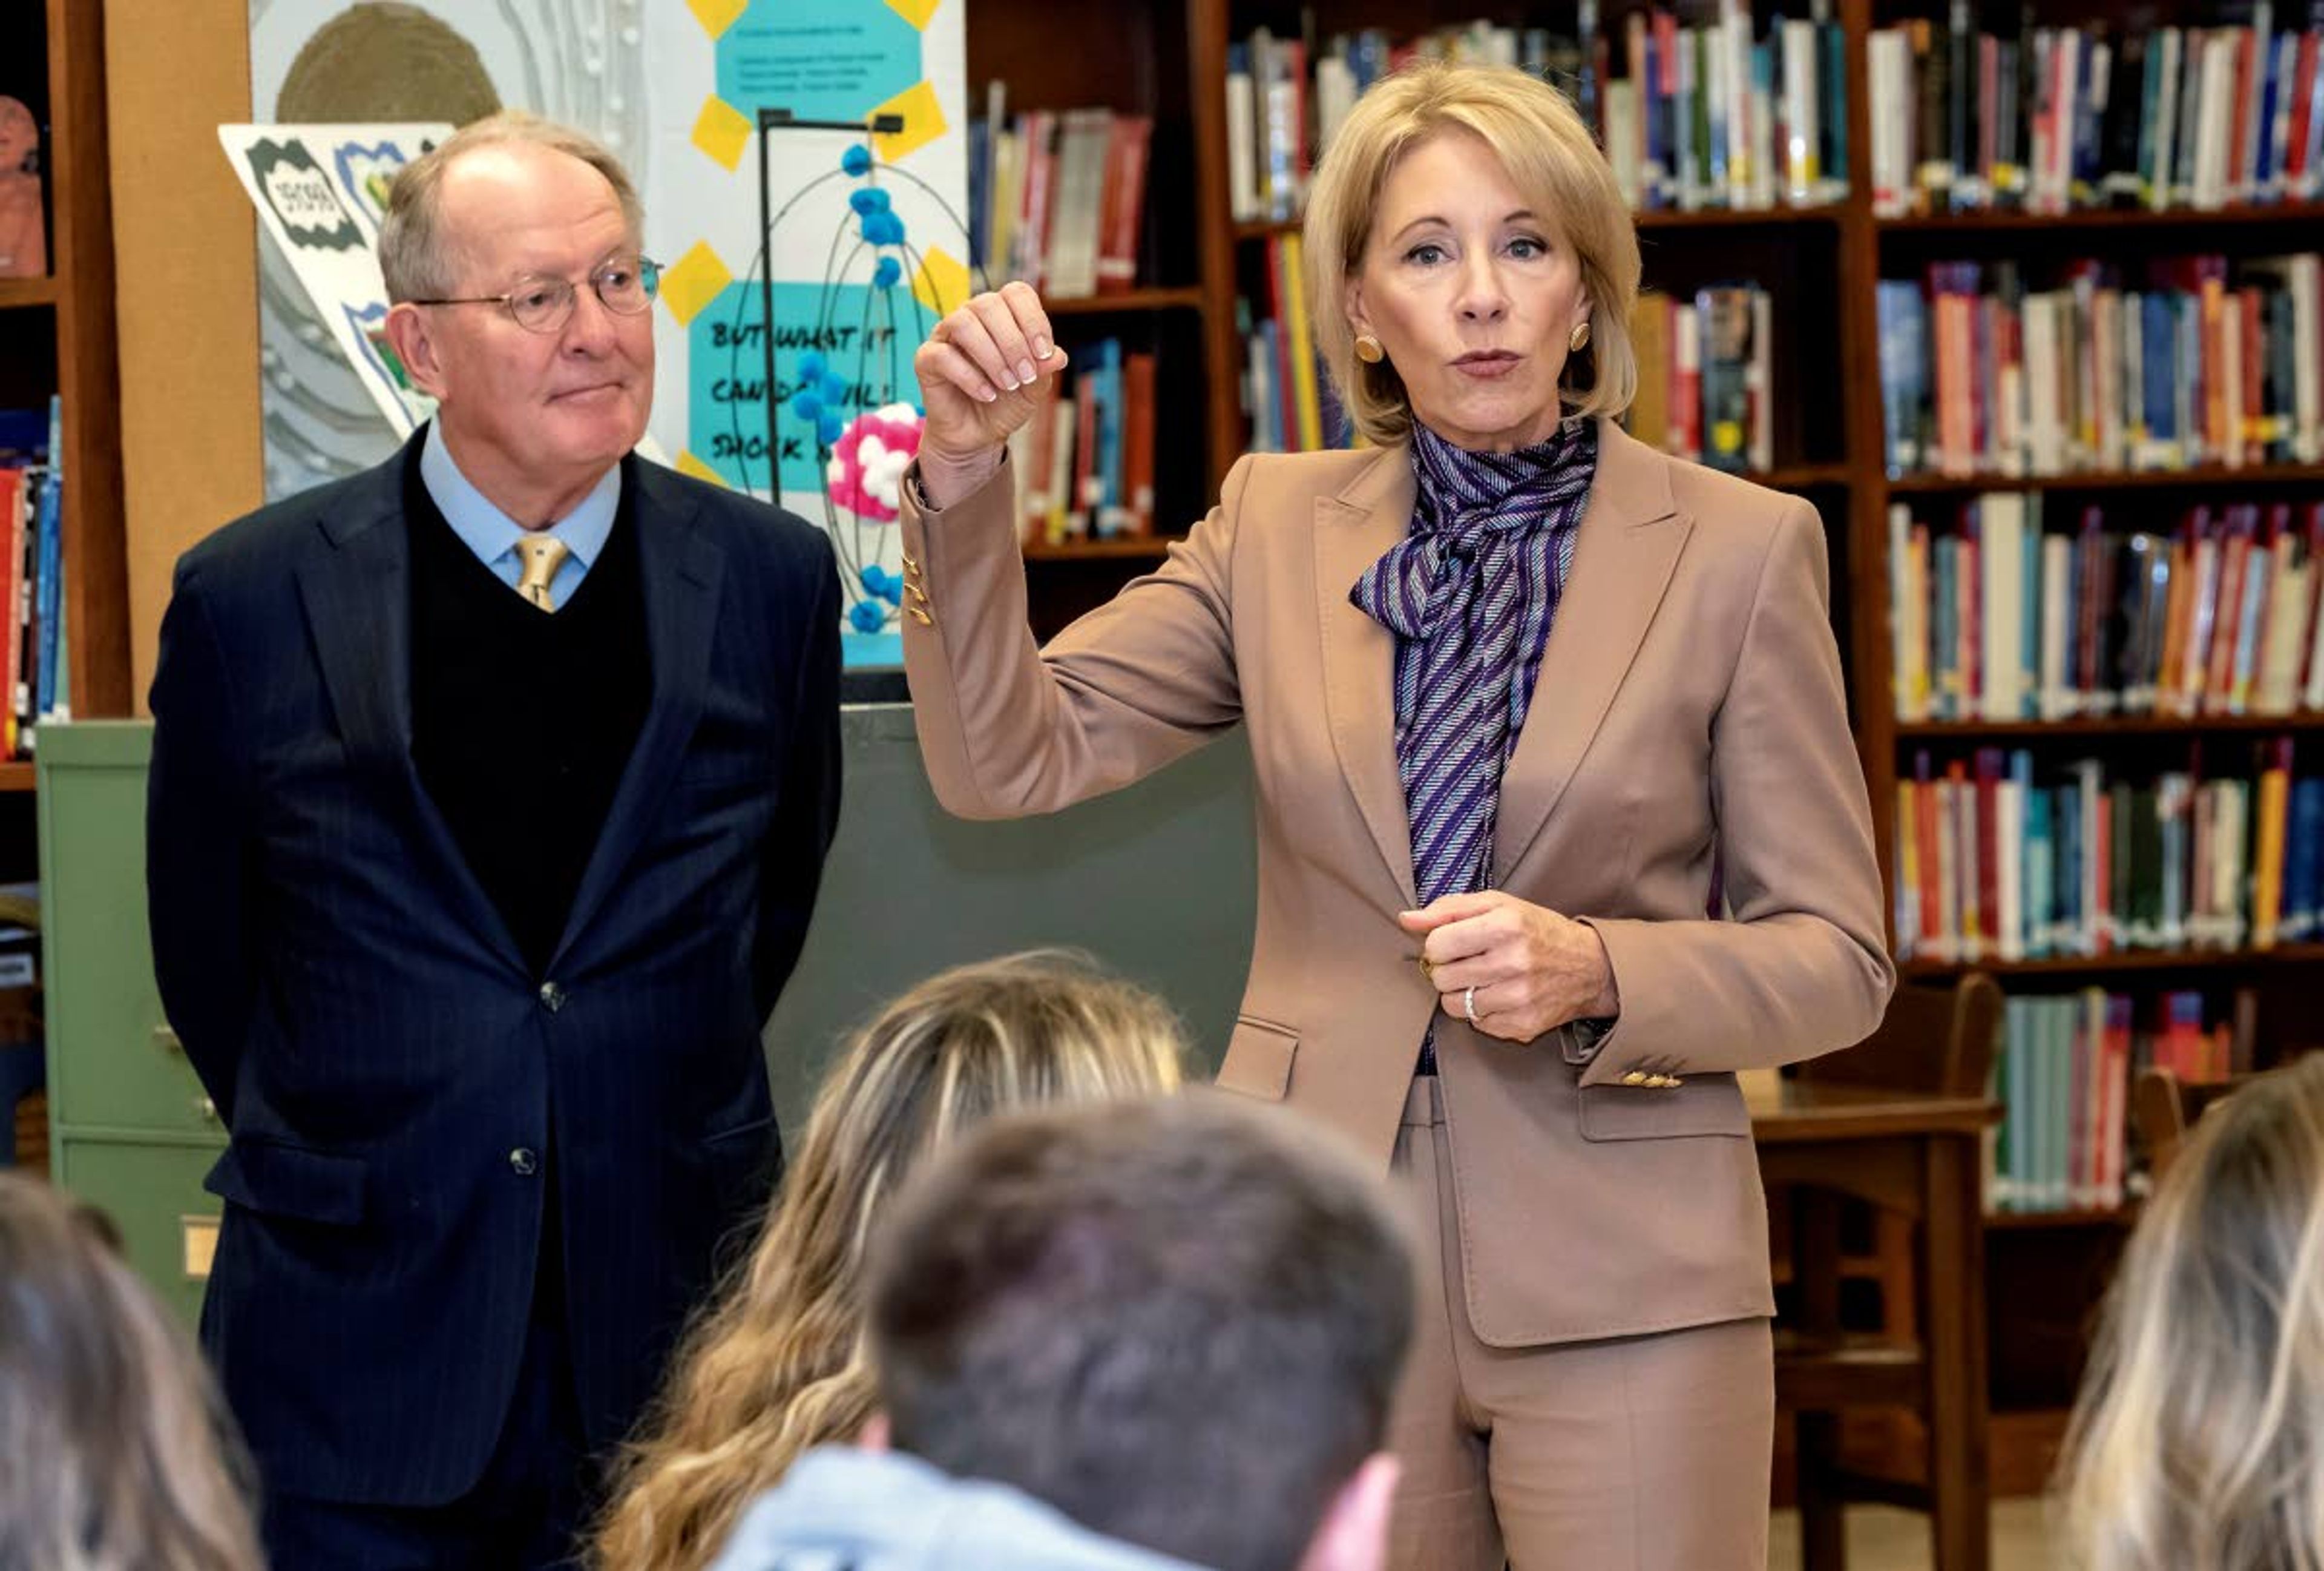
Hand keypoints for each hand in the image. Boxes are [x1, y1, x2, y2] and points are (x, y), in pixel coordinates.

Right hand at [912, 281, 1067, 504]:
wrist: (978, 434)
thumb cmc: (1006, 403)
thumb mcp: (1033, 388)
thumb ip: (1044, 369)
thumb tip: (1058, 356)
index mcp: (1001, 314)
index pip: (1016, 293)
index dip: (1033, 319)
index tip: (1044, 353)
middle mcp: (971, 317)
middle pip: (988, 304)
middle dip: (1013, 342)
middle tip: (1025, 375)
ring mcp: (945, 335)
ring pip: (963, 323)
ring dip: (991, 356)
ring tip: (1007, 385)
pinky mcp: (926, 359)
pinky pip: (943, 356)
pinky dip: (970, 377)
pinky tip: (987, 395)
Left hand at [1399, 891, 1618, 1044]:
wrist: (1590, 967)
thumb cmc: (1537, 930)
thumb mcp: (1498, 905)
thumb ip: (1448, 909)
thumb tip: (1406, 919)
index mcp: (1504, 926)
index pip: (1436, 945)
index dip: (1438, 944)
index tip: (1452, 943)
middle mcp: (1512, 963)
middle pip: (1441, 977)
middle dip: (1447, 969)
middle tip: (1468, 962)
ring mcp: (1518, 998)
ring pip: (1453, 1005)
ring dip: (1462, 992)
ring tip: (1484, 979)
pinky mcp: (1522, 1025)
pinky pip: (1476, 1023)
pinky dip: (1481, 1012)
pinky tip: (1500, 996)